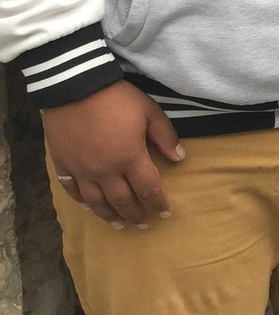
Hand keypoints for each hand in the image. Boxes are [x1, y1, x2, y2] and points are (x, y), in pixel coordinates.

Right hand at [42, 81, 182, 228]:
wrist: (74, 88)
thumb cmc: (117, 98)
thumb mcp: (150, 112)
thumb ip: (165, 137)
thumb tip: (180, 158)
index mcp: (130, 157)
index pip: (148, 187)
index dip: (158, 202)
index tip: (165, 212)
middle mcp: (105, 170)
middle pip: (123, 201)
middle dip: (136, 214)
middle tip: (145, 223)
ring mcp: (82, 170)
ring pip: (97, 202)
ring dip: (110, 216)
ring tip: (120, 225)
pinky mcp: (63, 165)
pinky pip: (73, 191)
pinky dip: (83, 202)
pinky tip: (90, 207)